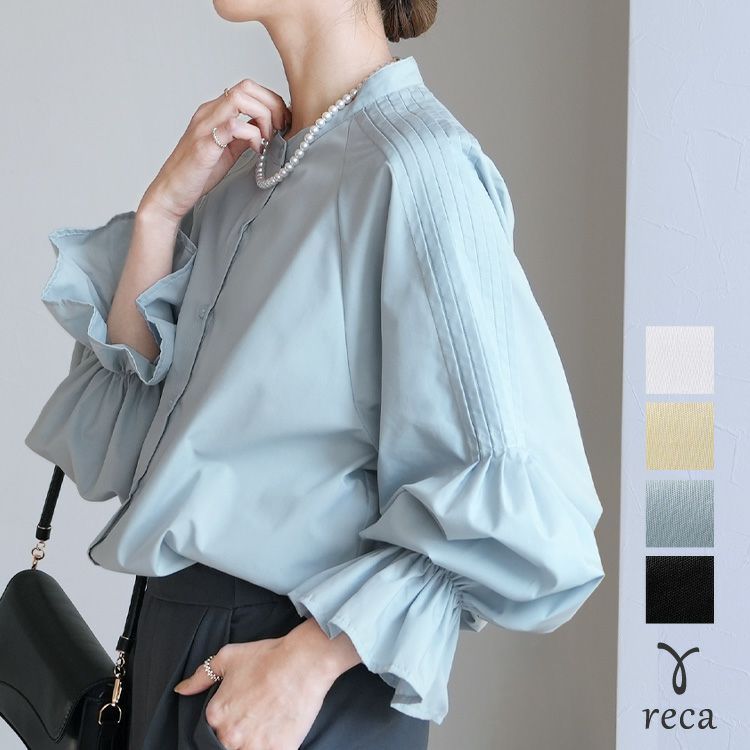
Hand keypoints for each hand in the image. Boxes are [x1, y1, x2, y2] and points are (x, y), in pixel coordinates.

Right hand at [139, 78, 291, 223]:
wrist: (171, 193)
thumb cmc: (198, 174)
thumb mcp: (228, 151)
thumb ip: (245, 137)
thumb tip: (265, 130)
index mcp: (215, 111)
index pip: (248, 88)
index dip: (271, 101)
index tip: (283, 123)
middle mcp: (209, 112)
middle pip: (247, 86)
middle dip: (272, 104)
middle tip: (280, 129)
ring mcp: (205, 126)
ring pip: (240, 98)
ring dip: (263, 116)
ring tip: (267, 139)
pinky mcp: (205, 144)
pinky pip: (233, 126)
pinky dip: (253, 136)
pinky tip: (257, 151)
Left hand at [172, 619, 361, 749]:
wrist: (303, 662)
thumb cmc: (267, 657)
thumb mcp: (228, 657)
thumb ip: (201, 676)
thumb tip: (181, 689)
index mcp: (216, 715)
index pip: (213, 731)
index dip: (227, 722)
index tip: (241, 713)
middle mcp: (230, 735)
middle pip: (228, 745)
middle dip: (240, 735)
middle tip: (257, 717)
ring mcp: (253, 747)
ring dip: (253, 743)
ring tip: (267, 724)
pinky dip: (272, 747)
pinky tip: (278, 732)